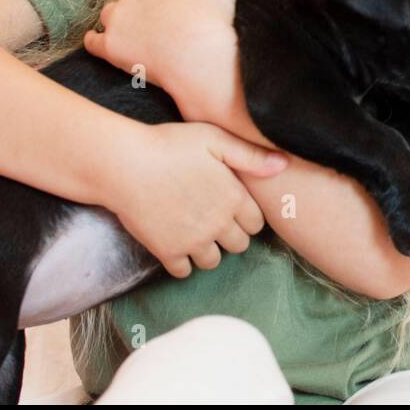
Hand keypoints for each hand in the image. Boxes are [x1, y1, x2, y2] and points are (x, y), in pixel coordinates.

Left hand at [82, 0, 241, 121]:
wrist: (199, 55)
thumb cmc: (212, 19)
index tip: (174, 12)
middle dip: (142, 10)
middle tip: (159, 29)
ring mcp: (119, 20)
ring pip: (111, 15)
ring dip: (117, 21)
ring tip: (128, 33)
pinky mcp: (111, 46)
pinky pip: (93, 42)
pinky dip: (93, 41)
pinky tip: (96, 42)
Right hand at [100, 120, 288, 278]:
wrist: (125, 164)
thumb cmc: (169, 144)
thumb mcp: (213, 138)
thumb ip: (250, 155)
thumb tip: (284, 165)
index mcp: (233, 197)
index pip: (256, 223)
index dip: (246, 216)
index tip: (233, 208)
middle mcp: (218, 223)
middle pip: (238, 245)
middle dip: (231, 235)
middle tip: (214, 220)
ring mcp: (193, 241)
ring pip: (213, 261)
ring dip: (208, 250)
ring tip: (195, 232)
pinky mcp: (167, 252)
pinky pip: (184, 271)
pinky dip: (183, 262)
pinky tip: (176, 242)